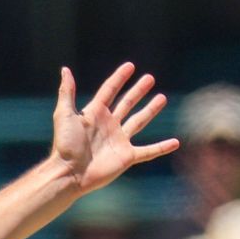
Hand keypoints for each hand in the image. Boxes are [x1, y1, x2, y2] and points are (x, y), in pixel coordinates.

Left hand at [48, 63, 178, 192]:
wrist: (70, 172)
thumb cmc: (65, 145)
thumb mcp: (64, 114)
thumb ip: (67, 92)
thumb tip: (65, 70)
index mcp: (95, 113)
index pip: (110, 90)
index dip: (119, 78)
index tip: (130, 66)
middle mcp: (109, 125)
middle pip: (127, 103)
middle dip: (138, 91)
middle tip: (150, 78)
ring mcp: (119, 140)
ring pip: (139, 121)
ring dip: (150, 110)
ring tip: (162, 97)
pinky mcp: (127, 156)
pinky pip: (148, 151)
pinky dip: (162, 147)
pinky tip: (175, 142)